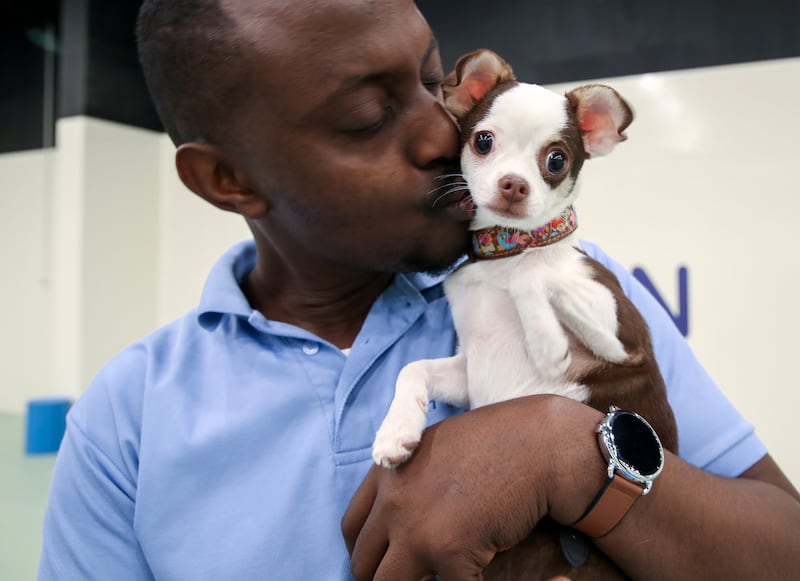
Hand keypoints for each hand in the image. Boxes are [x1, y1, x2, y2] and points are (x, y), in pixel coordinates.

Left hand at [342, 396, 604, 579]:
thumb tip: (400, 518)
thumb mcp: (436, 450)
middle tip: (410, 579)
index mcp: (386, 474)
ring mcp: (415, 529)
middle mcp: (392, 501)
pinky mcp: (447, 552)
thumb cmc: (498, 444)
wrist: (539, 443)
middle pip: (362, 563)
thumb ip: (408, 482)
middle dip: (381, 578)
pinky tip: (475, 578)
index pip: (351, 528)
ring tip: (438, 579)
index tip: (382, 564)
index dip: (365, 553)